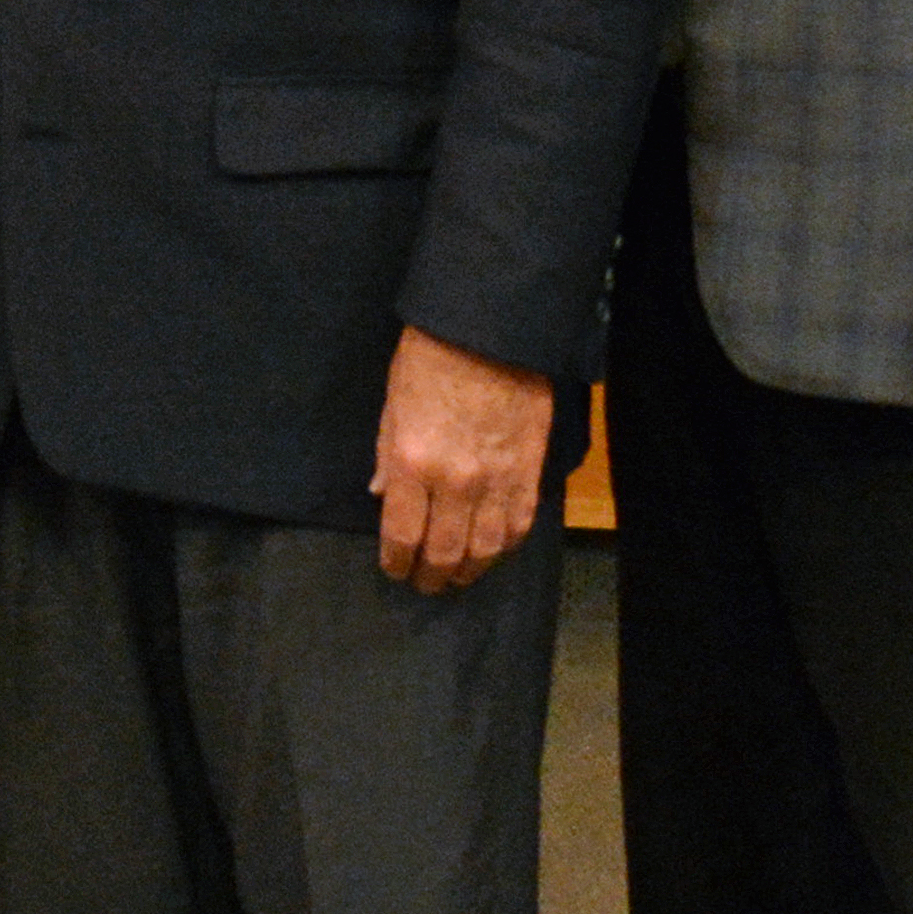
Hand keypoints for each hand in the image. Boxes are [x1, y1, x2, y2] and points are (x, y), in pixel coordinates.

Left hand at [371, 328, 555, 590]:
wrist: (492, 329)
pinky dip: (507, 546)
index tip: (394, 569)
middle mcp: (455, 482)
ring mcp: (498, 480)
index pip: (402, 535)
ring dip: (470, 570)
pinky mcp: (531, 471)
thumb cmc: (430, 359)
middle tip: (425, 584)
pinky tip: (494, 551)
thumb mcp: (392, 405)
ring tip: (459, 576)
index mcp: (412, 463)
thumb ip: (387, 457)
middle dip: (432, 576)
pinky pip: (520, 524)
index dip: (396, 561)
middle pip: (444, 552)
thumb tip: (380, 497)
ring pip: (487, 548)